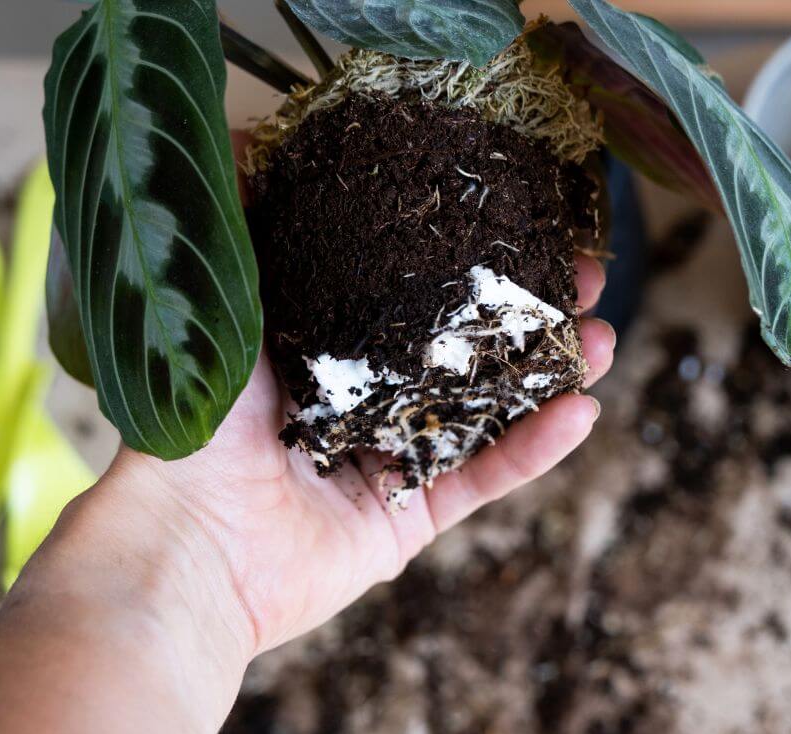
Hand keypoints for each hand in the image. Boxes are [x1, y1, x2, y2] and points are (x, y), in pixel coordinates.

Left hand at [108, 254, 611, 652]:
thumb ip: (249, 228)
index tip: (524, 222)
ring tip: (605, 335)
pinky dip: (534, 449)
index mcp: (325, 351)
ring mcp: (389, 463)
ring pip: (488, 413)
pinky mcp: (408, 521)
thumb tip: (252, 135)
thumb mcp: (224, 304)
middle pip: (466, 351)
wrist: (185, 541)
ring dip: (550, 376)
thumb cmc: (195, 418)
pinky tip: (582, 410)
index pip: (415, 296)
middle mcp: (362, 403)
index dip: (473, 261)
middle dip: (531, 313)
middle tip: (586, 275)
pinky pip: (482, 480)